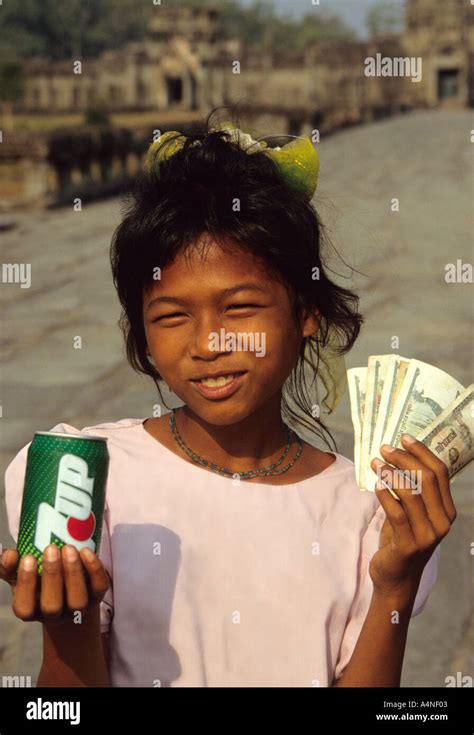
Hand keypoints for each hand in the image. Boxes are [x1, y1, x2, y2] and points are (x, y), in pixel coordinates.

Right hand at [0, 544, 109, 627]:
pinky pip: (99, 587)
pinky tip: (87, 552)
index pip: (25, 607)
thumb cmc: (38, 584)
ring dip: (73, 573)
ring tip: (69, 549)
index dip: (26, 584)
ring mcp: (77, 609)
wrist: (68, 598)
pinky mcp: (97, 597)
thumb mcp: (19, 577)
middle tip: (51, 548)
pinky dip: (94, 570)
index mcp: (31, 610)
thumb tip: (8, 553)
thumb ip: (9, 567)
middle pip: (52, 606)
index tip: (28, 557)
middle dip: (52, 576)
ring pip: (77, 600)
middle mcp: (54, 615)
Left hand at [368, 433, 455, 598]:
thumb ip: (412, 490)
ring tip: (375, 463)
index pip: (440, 473)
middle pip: (425, 478)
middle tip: (384, 449)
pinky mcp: (408, 545)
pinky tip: (376, 485)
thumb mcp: (412, 513)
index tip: (404, 437)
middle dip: (404, 459)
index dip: (422, 452)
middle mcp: (442, 521)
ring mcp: (427, 534)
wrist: (396, 577)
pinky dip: (385, 495)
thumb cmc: (401, 539)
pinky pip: (396, 513)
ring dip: (391, 473)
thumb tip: (397, 455)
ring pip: (411, 493)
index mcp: (446, 510)